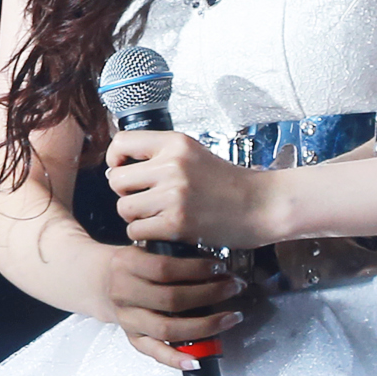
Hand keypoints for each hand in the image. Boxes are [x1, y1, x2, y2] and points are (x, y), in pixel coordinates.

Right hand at [104, 242, 246, 368]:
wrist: (99, 281)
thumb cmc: (132, 262)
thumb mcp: (144, 247)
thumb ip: (171, 252)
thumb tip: (215, 262)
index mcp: (127, 264)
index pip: (165, 268)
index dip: (196, 269)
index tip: (220, 266)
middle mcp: (124, 293)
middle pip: (171, 299)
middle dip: (210, 294)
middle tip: (233, 287)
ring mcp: (128, 319)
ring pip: (167, 329)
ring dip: (205, 326)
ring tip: (230, 318)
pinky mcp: (132, 337)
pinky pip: (155, 352)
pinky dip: (177, 359)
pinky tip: (198, 360)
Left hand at [105, 129, 276, 249]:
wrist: (261, 205)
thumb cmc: (228, 183)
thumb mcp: (195, 154)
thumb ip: (162, 155)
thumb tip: (119, 165)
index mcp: (175, 144)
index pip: (121, 143)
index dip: (115, 159)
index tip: (124, 170)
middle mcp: (171, 165)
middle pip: (117, 180)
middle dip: (125, 192)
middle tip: (144, 198)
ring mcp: (173, 195)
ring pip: (123, 208)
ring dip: (135, 215)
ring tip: (156, 214)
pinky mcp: (176, 223)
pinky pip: (136, 230)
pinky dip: (145, 233)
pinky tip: (163, 228)